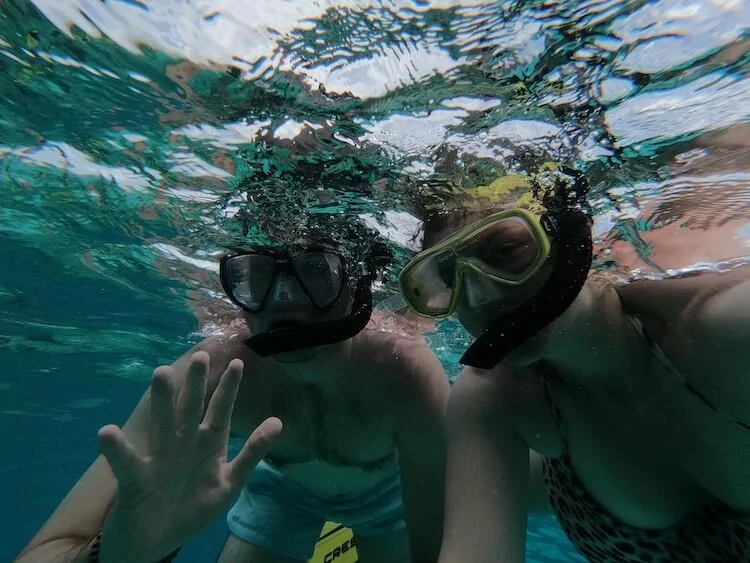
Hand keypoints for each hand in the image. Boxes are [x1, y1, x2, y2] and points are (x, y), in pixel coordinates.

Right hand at [97, 352, 281, 562]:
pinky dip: (116, 449)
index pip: (219, 411)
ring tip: (161, 373)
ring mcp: (158, 458)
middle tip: (201, 356)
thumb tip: (278, 421)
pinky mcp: (135, 479)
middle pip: (190, 409)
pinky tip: (107, 432)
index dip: (228, 388)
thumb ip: (252, 453)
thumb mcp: (229, 483)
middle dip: (196, 384)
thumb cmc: (192, 508)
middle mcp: (182, 444)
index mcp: (206, 444)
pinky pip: (126, 462)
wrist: (155, 543)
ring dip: (161, 401)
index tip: (237, 362)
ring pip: (161, 425)